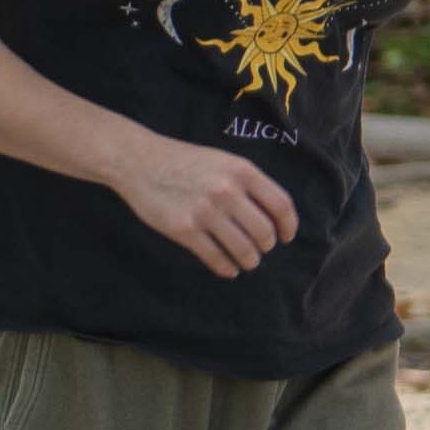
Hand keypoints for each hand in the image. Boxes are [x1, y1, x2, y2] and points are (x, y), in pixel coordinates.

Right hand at [112, 130, 296, 276]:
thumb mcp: (223, 161)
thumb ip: (248, 184)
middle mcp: (227, 191)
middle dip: (266, 246)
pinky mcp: (185, 230)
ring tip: (246, 261)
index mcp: (241, 171)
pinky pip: (216, 259)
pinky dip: (227, 269)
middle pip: (265, 233)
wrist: (140, 162)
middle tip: (260, 249)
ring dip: (249, 261)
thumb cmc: (185, 161)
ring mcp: (206, 212)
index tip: (286, 237)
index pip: (281, 205)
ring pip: (243, 250)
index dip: (288, 226)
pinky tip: (228, 268)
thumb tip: (273, 217)